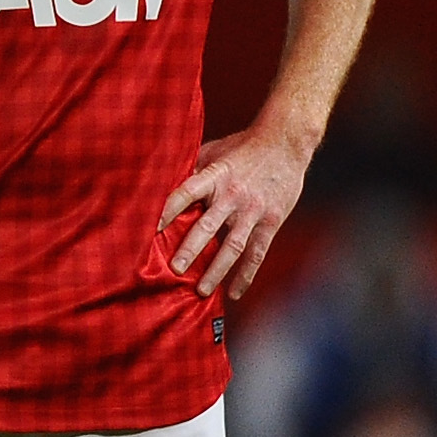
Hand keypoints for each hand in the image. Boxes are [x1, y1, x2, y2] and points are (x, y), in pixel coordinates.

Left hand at [160, 121, 311, 299]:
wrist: (285, 143)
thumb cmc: (242, 147)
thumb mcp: (213, 152)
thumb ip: (191, 171)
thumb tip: (160, 185)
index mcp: (214, 176)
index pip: (185, 193)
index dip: (168, 210)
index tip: (151, 229)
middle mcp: (232, 195)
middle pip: (208, 225)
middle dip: (190, 249)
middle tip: (174, 270)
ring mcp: (253, 210)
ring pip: (233, 245)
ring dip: (217, 269)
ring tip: (201, 290)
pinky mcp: (271, 221)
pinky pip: (257, 253)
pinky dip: (246, 275)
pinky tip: (233, 293)